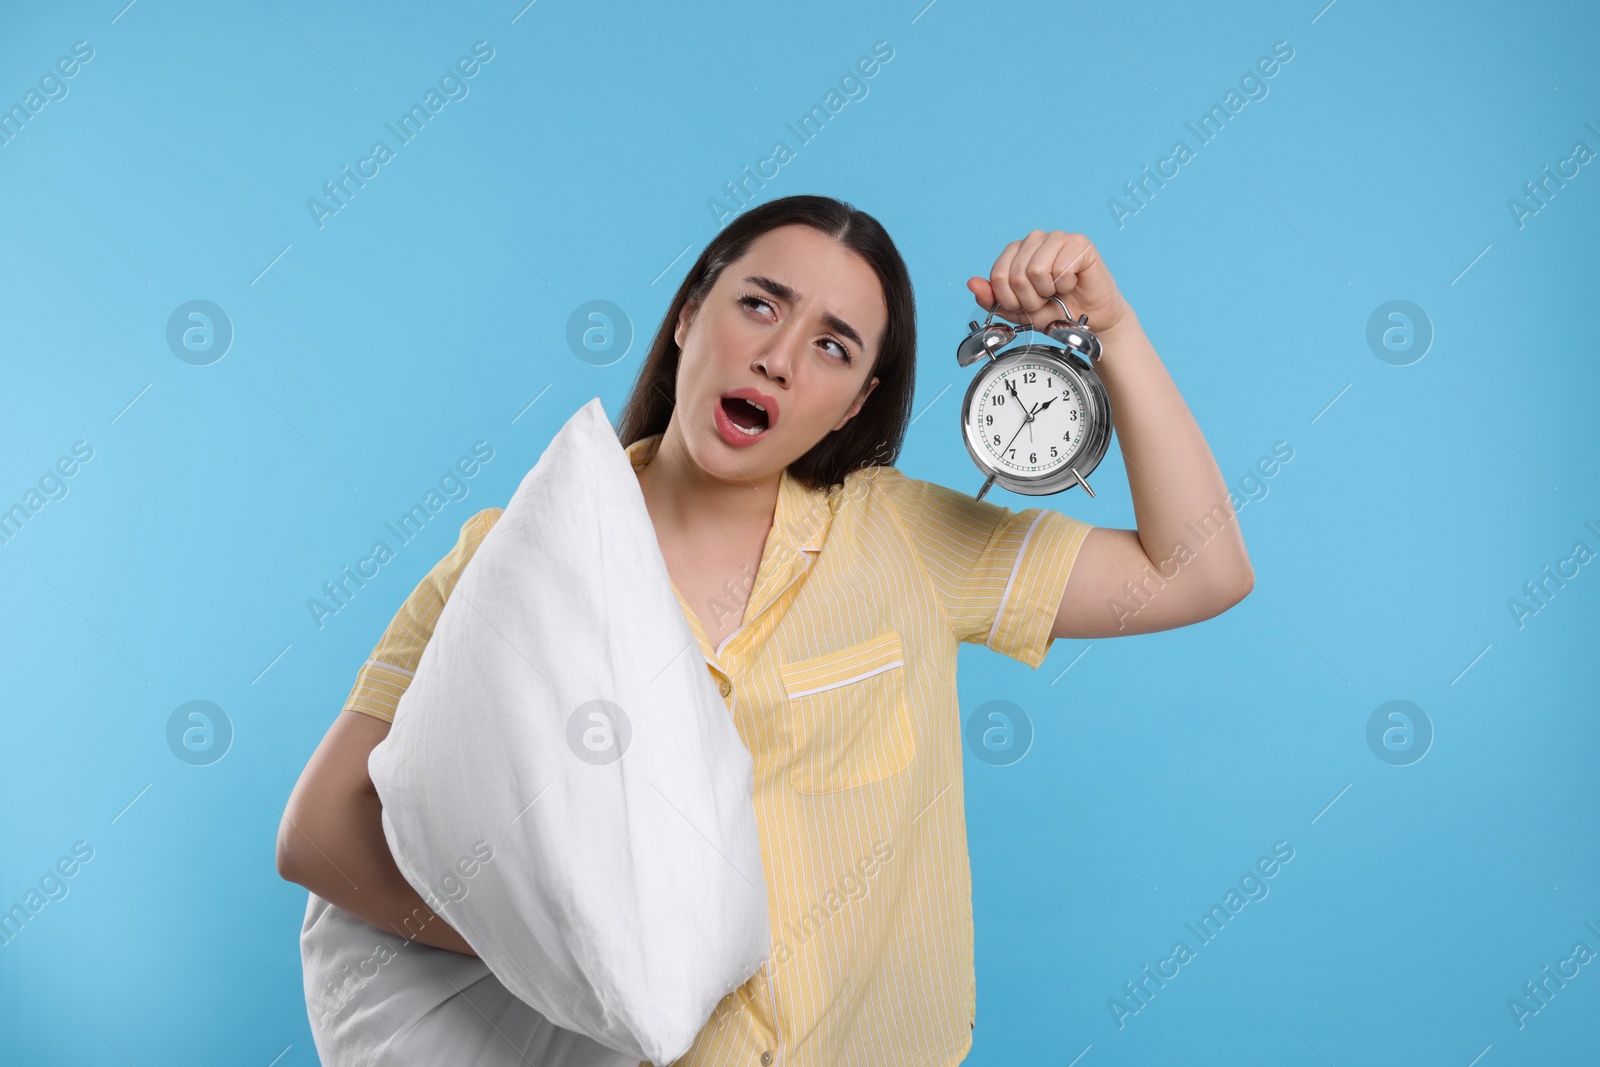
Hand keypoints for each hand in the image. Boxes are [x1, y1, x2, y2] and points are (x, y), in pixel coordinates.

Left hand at [967, 230, 1130, 336]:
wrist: (1089, 319)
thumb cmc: (1056, 310)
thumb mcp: (1017, 311)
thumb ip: (992, 299)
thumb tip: (972, 283)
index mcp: (1016, 251)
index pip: (997, 275)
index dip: (1010, 300)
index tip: (1024, 305)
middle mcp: (1035, 240)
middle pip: (1015, 275)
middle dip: (1029, 299)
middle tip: (1044, 300)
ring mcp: (1057, 238)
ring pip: (1036, 269)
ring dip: (1047, 292)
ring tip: (1057, 292)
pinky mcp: (1079, 243)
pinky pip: (1061, 268)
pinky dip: (1066, 285)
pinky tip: (1072, 283)